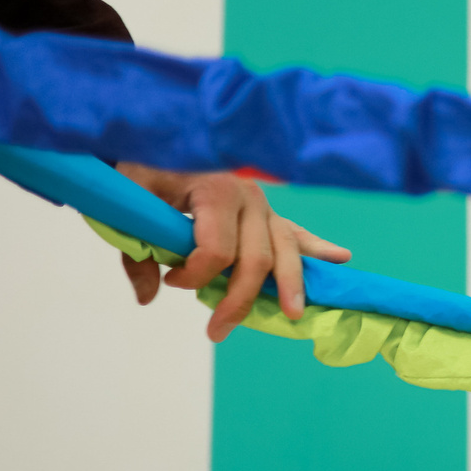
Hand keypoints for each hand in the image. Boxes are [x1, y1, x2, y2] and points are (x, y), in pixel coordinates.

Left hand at [116, 166, 350, 341]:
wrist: (163, 139)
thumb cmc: (146, 170)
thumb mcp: (130, 205)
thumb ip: (137, 251)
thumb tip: (149, 296)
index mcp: (215, 193)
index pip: (217, 250)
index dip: (195, 275)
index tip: (170, 280)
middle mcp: (248, 198)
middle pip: (258, 257)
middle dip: (241, 298)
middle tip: (217, 331)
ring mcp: (263, 205)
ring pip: (284, 249)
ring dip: (290, 284)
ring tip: (293, 313)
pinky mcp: (266, 211)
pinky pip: (295, 231)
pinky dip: (316, 246)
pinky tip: (339, 257)